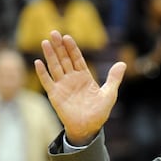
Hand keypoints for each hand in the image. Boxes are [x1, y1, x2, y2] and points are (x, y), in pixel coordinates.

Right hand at [34, 30, 125, 145]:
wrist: (89, 127)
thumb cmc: (99, 112)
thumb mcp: (109, 94)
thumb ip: (114, 79)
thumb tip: (123, 63)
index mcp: (84, 77)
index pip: (77, 58)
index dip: (72, 48)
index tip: (67, 37)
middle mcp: (72, 79)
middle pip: (64, 59)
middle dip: (59, 46)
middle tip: (54, 32)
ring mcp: (63, 86)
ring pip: (55, 67)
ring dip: (50, 55)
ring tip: (45, 42)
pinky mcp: (55, 95)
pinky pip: (47, 82)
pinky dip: (42, 73)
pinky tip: (38, 62)